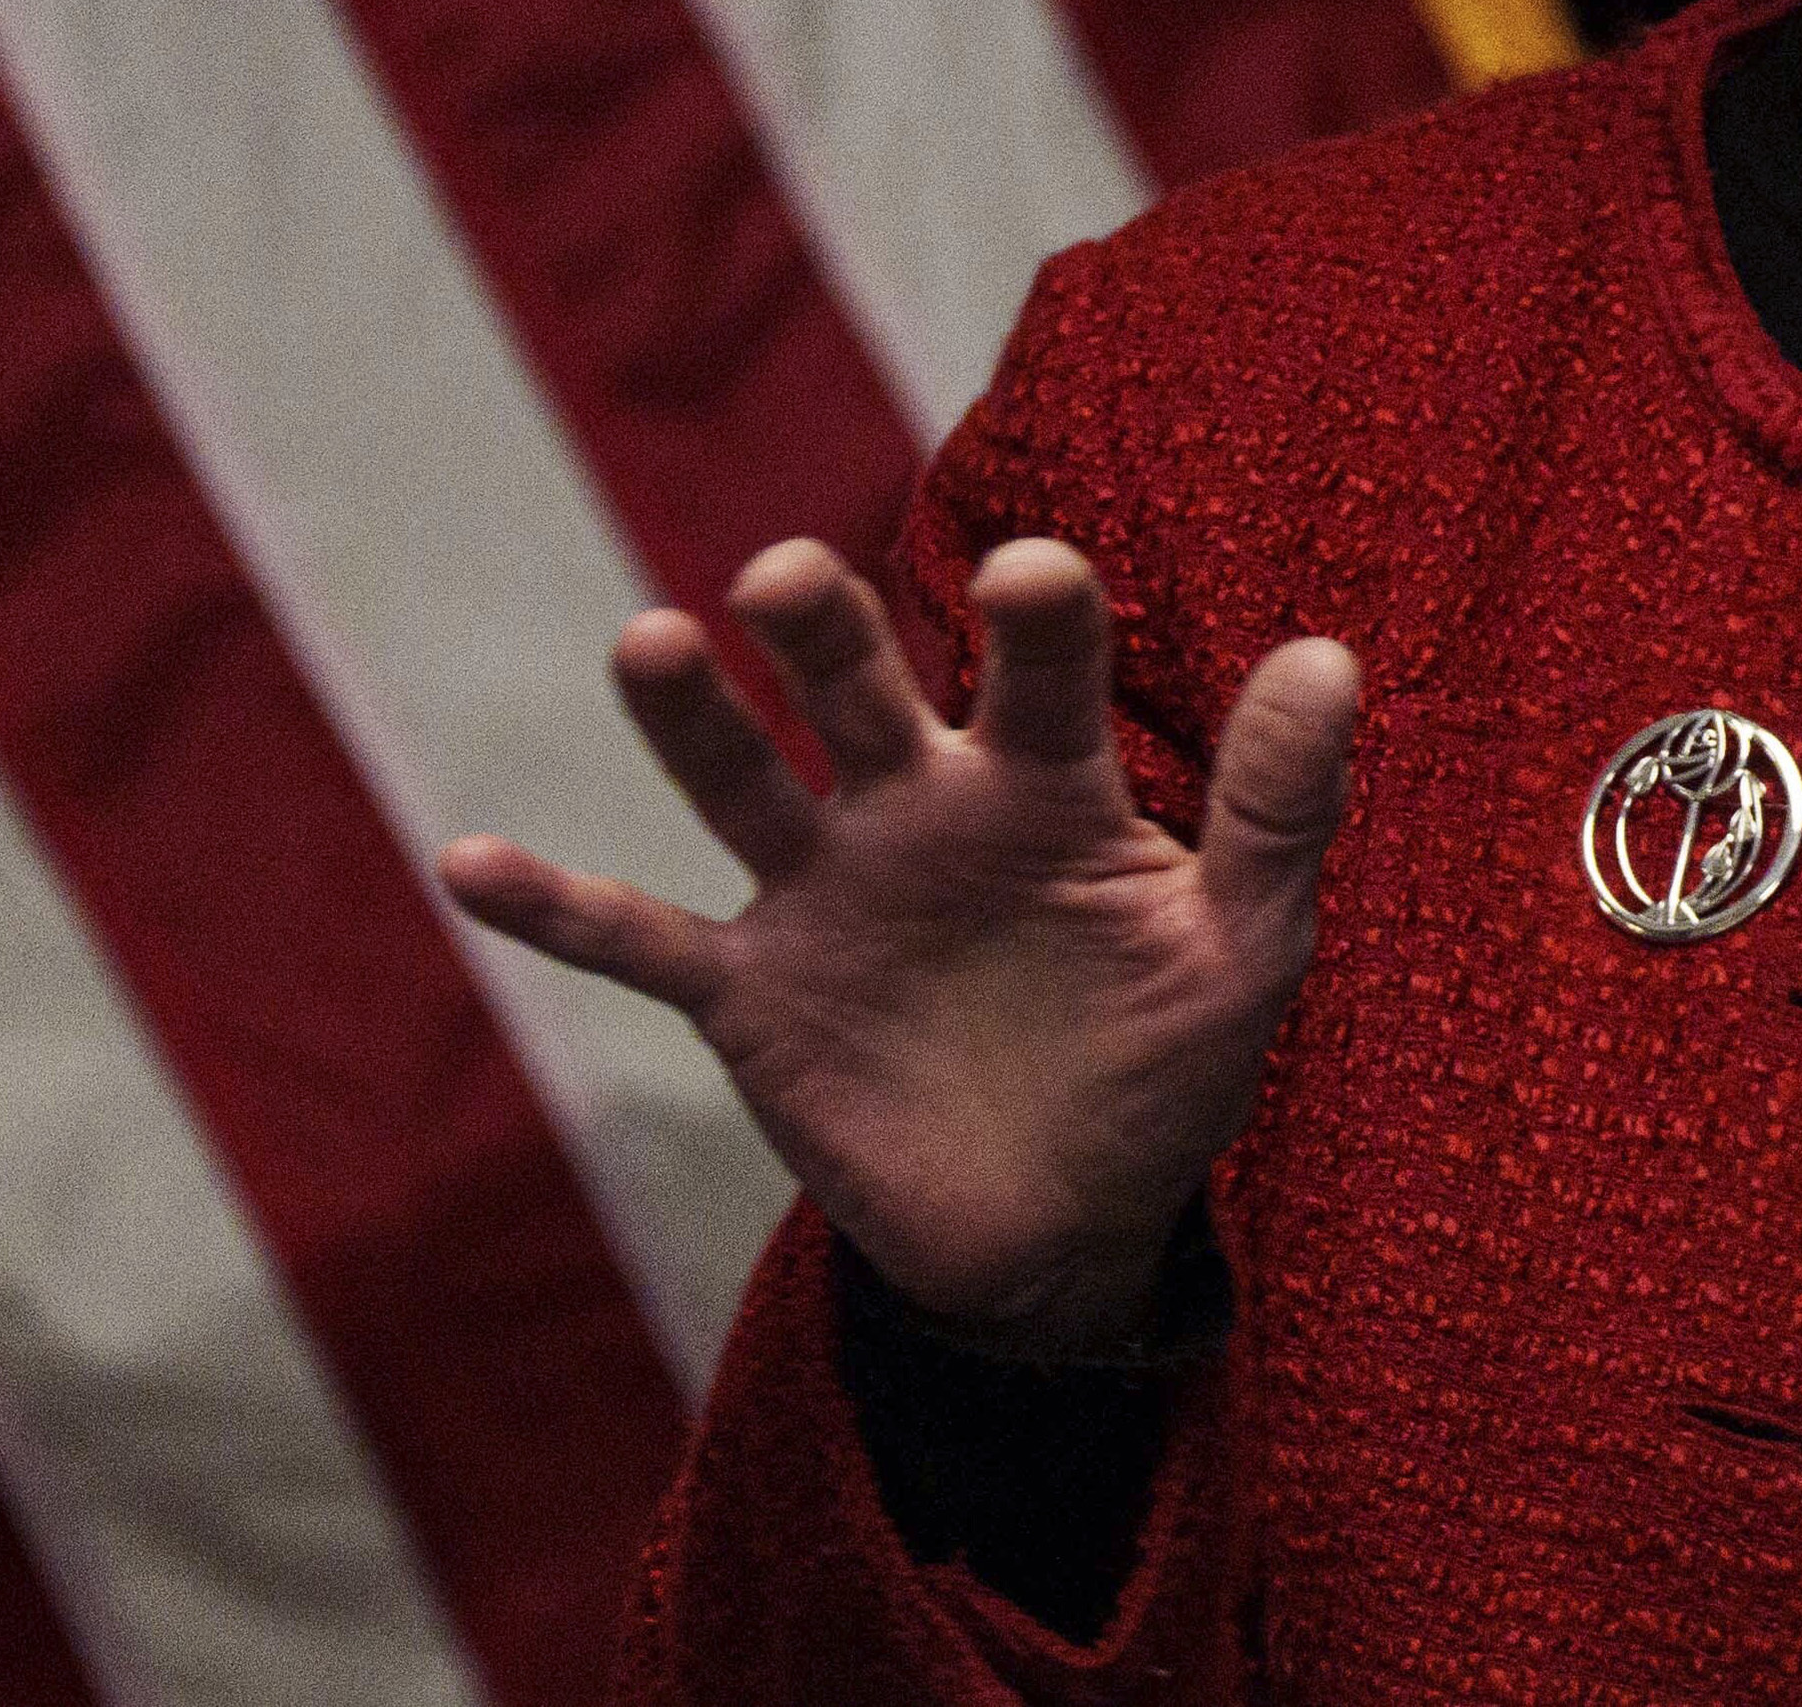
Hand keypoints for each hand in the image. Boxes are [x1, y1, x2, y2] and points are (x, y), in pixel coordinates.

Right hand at [440, 533, 1359, 1357]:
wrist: (1066, 1229)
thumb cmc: (1162, 1061)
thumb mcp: (1241, 947)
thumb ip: (1279, 810)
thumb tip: (1333, 656)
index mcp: (1045, 784)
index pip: (1039, 673)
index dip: (1038, 619)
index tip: (1034, 573)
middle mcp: (919, 809)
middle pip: (862, 692)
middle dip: (827, 632)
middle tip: (791, 577)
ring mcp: (825, 895)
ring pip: (744, 784)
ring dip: (694, 719)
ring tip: (652, 645)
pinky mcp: (752, 998)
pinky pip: (641, 943)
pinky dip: (557, 907)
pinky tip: (467, 859)